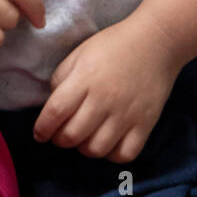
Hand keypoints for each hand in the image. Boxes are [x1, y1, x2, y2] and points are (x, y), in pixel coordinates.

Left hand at [33, 11, 179, 162]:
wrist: (156, 41)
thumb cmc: (114, 45)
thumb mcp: (80, 53)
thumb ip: (61, 79)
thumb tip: (52, 107)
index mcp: (85, 79)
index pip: (55, 112)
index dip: (42, 128)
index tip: (39, 134)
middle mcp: (104, 99)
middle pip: (72, 135)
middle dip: (60, 140)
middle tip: (61, 134)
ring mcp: (126, 114)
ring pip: (96, 149)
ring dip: (83, 148)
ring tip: (84, 137)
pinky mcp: (145, 123)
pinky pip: (124, 154)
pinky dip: (111, 154)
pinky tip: (108, 142)